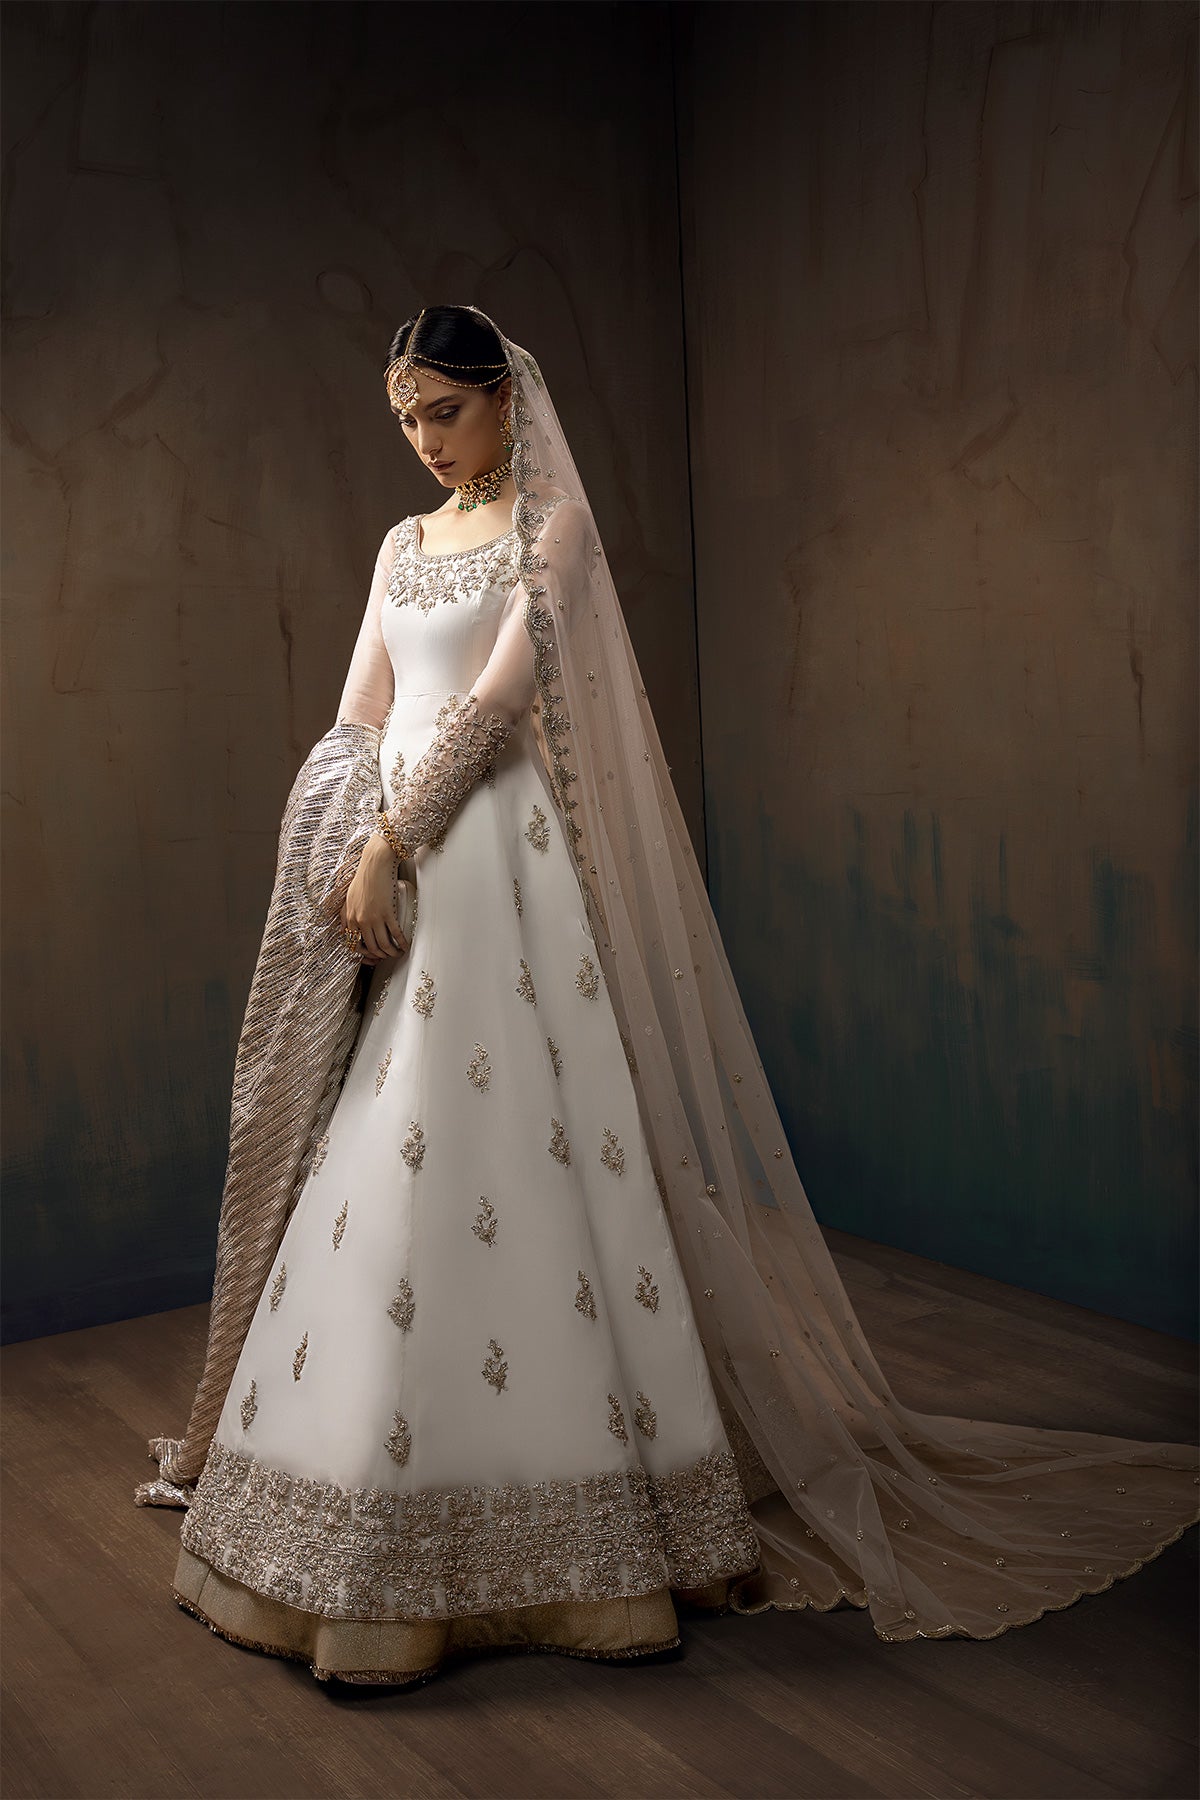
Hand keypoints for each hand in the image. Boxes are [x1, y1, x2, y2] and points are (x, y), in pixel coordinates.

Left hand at [339, 834, 410, 964]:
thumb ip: (346, 915)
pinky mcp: (387, 912)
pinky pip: (395, 934)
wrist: (375, 863)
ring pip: (383, 944)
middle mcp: (360, 920)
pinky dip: (401, 943)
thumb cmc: (364, 877)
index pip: (354, 944)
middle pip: (371, 947)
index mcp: (350, 917)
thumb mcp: (349, 898)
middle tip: (388, 956)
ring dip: (391, 952)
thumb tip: (345, 930)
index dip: (365, 954)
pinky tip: (405, 945)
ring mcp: (374, 917)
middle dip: (380, 955)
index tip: (373, 955)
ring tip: (397, 952)